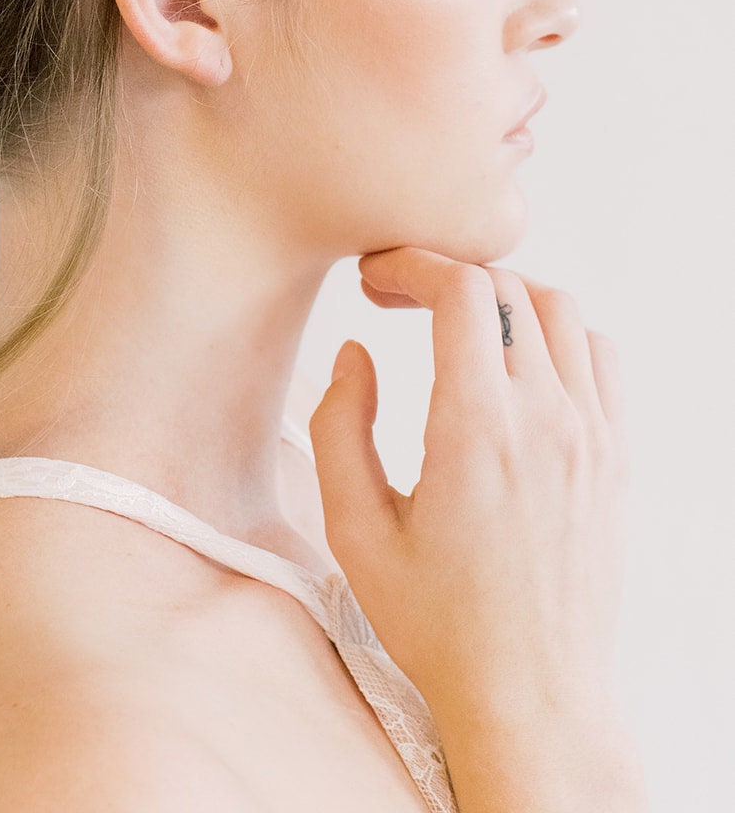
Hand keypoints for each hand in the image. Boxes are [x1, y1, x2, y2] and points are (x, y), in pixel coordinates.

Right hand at [308, 246, 630, 735]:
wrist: (532, 697)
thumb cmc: (439, 625)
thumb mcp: (356, 533)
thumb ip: (340, 428)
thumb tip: (356, 354)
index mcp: (479, 429)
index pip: (463, 287)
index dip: (412, 262)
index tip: (375, 277)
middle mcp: (547, 419)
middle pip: (507, 285)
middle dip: (444, 273)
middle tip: (397, 300)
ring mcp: (593, 436)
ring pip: (560, 309)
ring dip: (502, 298)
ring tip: (456, 329)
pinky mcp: (616, 458)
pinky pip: (600, 357)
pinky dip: (557, 336)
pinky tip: (517, 368)